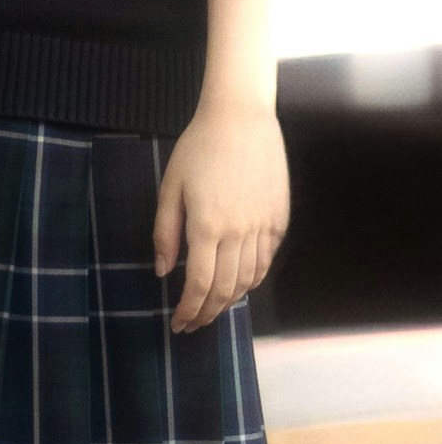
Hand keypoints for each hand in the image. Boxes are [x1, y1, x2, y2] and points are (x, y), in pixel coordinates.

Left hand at [155, 97, 286, 333]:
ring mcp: (262, 227)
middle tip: (193, 324)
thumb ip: (165, 232)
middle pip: (226, 290)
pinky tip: (240, 284)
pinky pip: (266, 261)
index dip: (189, 310)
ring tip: (214, 308)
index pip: (199, 285)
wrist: (241, 119)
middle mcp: (238, 233)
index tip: (178, 324)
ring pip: (249, 280)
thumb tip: (164, 272)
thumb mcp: (171, 186)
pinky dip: (253, 279)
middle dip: (208, 313)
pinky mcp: (279, 220)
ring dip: (231, 301)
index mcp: (206, 226)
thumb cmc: (198, 148)